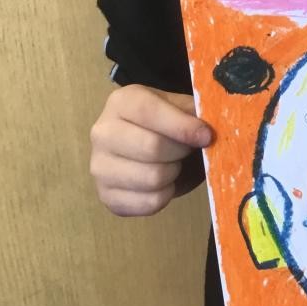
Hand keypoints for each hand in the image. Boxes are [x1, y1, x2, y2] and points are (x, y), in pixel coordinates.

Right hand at [90, 84, 211, 216]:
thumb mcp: (179, 107)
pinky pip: (148, 203)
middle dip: (180, 152)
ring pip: (151, 178)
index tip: (206, 136)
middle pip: (152, 148)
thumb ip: (194, 112)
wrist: (144, 147)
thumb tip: (207, 130)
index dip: (182, 126)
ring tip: (174, 165)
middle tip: (187, 150)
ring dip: (174, 175)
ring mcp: (99, 167)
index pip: (149, 112)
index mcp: (122, 102)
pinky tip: (164, 183)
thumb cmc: (166, 124)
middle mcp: (102, 133)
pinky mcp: (107, 197)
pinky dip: (166, 196)